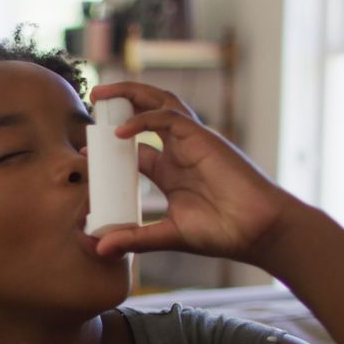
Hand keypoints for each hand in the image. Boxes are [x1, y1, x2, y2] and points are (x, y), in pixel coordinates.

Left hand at [89, 82, 300, 263]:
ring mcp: (192, 142)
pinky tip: (121, 132)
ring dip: (130, 94)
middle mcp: (179, 151)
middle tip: (93, 99)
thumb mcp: (167, 235)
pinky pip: (169, 118)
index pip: (135, 149)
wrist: (258, 232)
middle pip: (147, 112)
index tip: (84, 149)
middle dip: (120, 101)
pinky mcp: (203, 139)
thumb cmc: (221, 233)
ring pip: (159, 103)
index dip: (108, 146)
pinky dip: (144, 120)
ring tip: (102, 94)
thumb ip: (134, 238)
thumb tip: (99, 249)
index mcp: (171, 171)